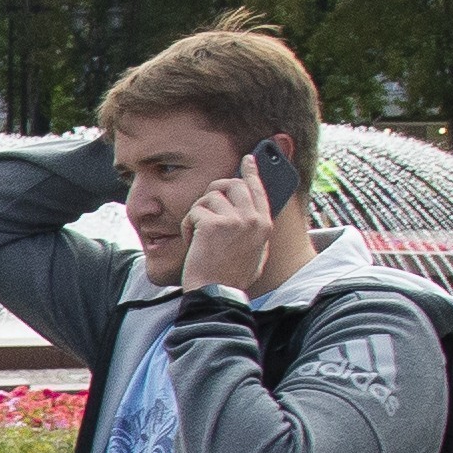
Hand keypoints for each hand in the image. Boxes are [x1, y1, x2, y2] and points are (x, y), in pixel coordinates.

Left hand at [182, 156, 276, 292]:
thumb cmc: (231, 279)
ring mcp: (235, 219)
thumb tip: (252, 216)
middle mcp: (253, 218)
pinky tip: (193, 243)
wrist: (217, 294)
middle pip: (233, 184)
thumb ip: (255, 232)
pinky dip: (188, 227)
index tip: (248, 158)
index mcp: (265, 225)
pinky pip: (194, 212)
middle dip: (215, 190)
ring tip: (199, 235)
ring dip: (198, 214)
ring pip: (209, 197)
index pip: (259, 189)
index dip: (252, 171)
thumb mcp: (256, 253)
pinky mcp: (213, 224)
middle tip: (205, 203)